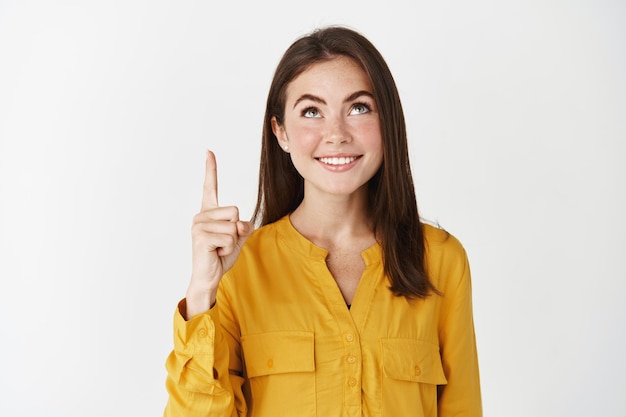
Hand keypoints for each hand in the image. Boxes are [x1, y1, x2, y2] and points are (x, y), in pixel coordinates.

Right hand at [185, 150, 253, 317]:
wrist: (208, 277)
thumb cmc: (220, 256)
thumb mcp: (238, 237)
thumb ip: (243, 225)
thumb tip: (241, 222)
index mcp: (209, 213)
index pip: (210, 187)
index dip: (211, 169)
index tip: (209, 152)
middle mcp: (201, 216)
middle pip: (235, 211)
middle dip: (237, 230)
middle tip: (223, 243)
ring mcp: (198, 226)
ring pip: (234, 226)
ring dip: (233, 242)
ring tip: (219, 249)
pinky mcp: (201, 237)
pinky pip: (229, 237)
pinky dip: (229, 248)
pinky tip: (215, 253)